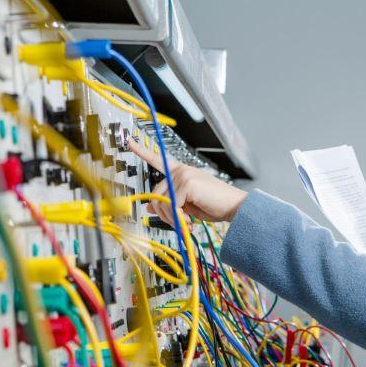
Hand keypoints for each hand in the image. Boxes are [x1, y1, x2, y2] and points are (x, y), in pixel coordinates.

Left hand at [128, 138, 247, 222]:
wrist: (235, 207)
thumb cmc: (215, 205)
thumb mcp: (187, 205)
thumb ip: (170, 202)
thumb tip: (150, 207)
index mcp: (181, 172)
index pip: (159, 160)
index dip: (142, 151)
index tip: (130, 142)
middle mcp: (181, 170)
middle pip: (156, 194)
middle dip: (164, 213)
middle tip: (179, 223)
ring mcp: (183, 175)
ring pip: (163, 202)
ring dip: (172, 218)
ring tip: (186, 223)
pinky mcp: (187, 183)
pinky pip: (172, 206)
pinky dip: (179, 218)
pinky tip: (190, 221)